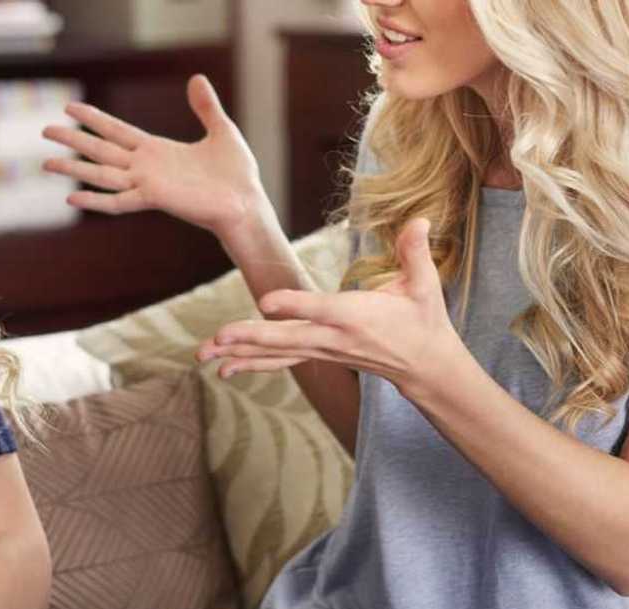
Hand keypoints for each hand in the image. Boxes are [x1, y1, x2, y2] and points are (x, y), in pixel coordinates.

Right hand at [42, 74, 269, 239]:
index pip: (117, 131)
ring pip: (101, 174)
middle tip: (44, 130)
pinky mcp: (154, 198)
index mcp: (157, 150)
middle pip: (100, 149)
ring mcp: (147, 183)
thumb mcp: (221, 130)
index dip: (93, 119)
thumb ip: (205, 107)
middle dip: (72, 139)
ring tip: (45, 162)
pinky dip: (95, 199)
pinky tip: (72, 195)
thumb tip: (196, 78)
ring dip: (74, 168)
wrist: (245, 202)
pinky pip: (118, 201)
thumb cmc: (236, 173)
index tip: (70, 107)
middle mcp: (146, 167)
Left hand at [198, 219, 464, 394]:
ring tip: (204, 353)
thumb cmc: (423, 319)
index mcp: (357, 316)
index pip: (320, 309)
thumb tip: (421, 220)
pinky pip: (278, 362)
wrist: (423, 364)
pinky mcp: (317, 355)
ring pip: (274, 353)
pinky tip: (222, 369)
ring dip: (237, 352)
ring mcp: (322, 350)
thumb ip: (415, 252)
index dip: (293, 304)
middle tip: (217, 336)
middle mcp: (333, 337)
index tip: (265, 301)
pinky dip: (250, 364)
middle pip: (286, 338)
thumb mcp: (425, 285)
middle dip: (249, 336)